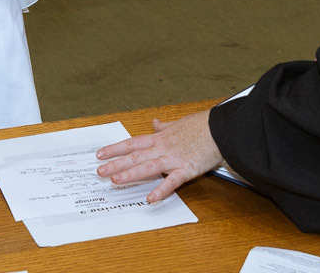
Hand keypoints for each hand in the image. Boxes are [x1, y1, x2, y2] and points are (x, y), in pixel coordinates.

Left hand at [95, 110, 221, 201]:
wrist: (220, 129)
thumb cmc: (200, 125)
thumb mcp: (178, 122)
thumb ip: (163, 126)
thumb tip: (154, 123)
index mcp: (159, 138)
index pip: (132, 143)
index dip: (115, 149)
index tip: (100, 154)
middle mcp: (162, 148)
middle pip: (135, 156)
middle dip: (116, 164)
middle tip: (100, 171)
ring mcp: (173, 159)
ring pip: (147, 167)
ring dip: (130, 174)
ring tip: (115, 180)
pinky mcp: (187, 169)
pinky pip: (172, 181)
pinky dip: (161, 190)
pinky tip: (151, 198)